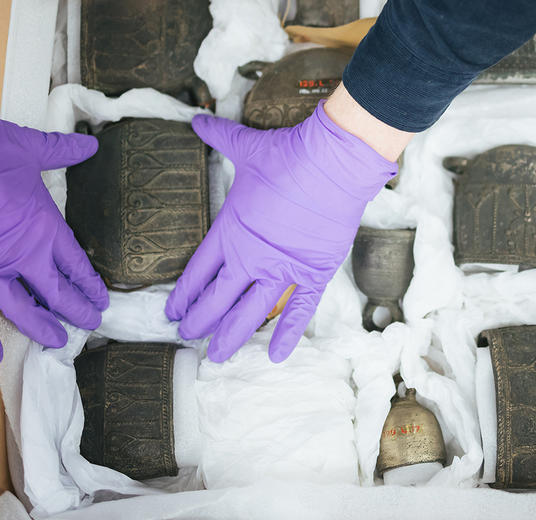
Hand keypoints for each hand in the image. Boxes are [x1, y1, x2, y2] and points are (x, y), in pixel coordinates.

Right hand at [0, 120, 108, 359]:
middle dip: (76, 309)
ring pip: (20, 308)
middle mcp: (21, 255)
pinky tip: (1, 354)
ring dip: (40, 325)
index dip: (89, 283)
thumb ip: (58, 151)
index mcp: (42, 228)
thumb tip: (89, 144)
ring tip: (58, 340)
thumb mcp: (24, 147)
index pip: (75, 264)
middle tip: (92, 323)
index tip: (102, 298)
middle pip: (56, 292)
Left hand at [165, 101, 396, 361]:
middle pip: (218, 299)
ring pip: (251, 314)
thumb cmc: (288, 155)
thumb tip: (196, 119)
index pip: (198, 272)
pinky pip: (299, 312)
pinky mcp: (313, 274)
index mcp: (230, 231)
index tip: (174, 312)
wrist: (333, 163)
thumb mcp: (244, 147)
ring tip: (217, 356)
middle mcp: (251, 258)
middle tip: (189, 336)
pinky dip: (288, 334)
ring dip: (232, 336)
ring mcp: (281, 270)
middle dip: (201, 321)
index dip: (184, 295)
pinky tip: (277, 356)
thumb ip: (217, 137)